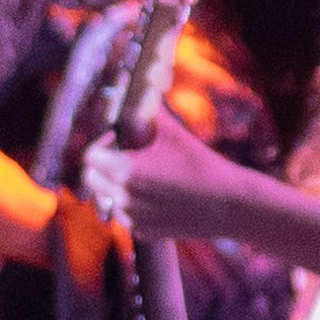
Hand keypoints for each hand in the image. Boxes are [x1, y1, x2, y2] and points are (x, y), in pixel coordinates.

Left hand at [83, 110, 253, 239]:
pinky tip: (155, 195)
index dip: (102, 143)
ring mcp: (133, 218)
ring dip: (116, 185)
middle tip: (126, 154)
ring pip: (107, 197)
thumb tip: (141, 87)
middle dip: (103, 165)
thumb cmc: (202, 166)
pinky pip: (124, 215)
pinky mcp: (143, 231)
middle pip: (92, 178)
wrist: (228, 205)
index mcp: (126, 170)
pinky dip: (131, 204)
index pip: (91, 156)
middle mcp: (124, 197)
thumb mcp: (174, 133)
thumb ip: (149, 111)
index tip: (118, 139)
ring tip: (143, 174)